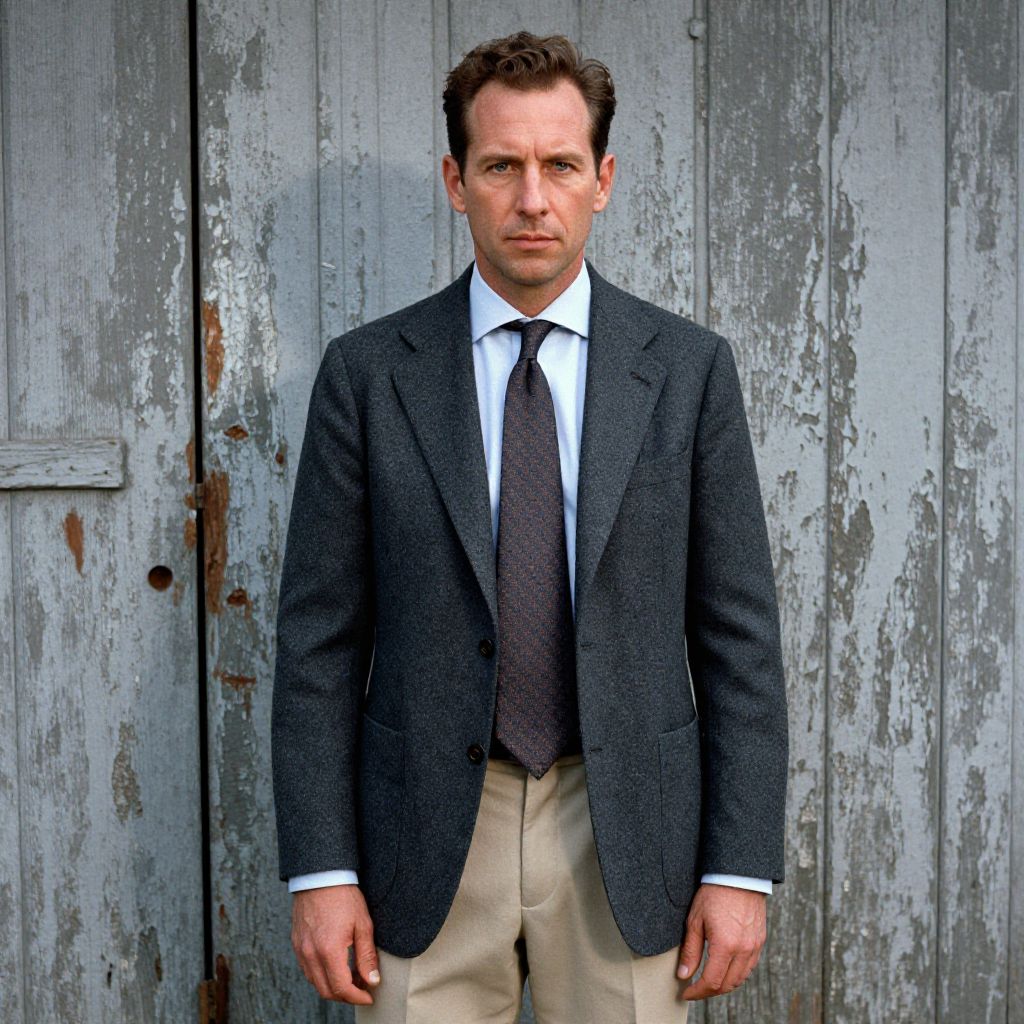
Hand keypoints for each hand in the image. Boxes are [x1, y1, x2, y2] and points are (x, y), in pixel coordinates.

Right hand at [291, 885, 380, 1003]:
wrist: (321, 875)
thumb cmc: (343, 896)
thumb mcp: (363, 924)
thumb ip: (366, 956)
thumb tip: (372, 980)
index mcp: (329, 950)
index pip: (342, 988)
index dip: (357, 997)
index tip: (369, 996)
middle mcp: (311, 954)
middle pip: (326, 991)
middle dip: (346, 996)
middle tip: (362, 989)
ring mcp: (301, 950)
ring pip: (315, 982)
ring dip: (333, 987)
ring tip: (351, 977)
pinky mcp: (297, 944)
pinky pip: (307, 970)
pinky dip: (321, 975)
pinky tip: (335, 966)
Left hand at [676, 883, 766, 999]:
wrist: (738, 875)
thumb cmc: (714, 893)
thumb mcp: (695, 920)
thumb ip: (690, 950)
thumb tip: (684, 974)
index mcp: (725, 945)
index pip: (711, 982)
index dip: (697, 992)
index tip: (686, 993)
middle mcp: (743, 949)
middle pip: (727, 985)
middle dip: (709, 992)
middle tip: (695, 989)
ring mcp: (754, 946)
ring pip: (740, 979)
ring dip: (724, 984)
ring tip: (708, 981)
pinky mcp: (760, 941)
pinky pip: (749, 967)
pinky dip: (737, 974)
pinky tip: (725, 969)